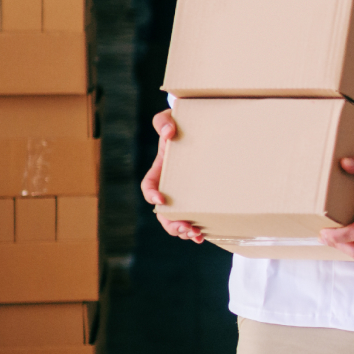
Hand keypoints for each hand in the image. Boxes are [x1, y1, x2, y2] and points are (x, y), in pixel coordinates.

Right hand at [141, 109, 204, 242]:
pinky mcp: (200, 197)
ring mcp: (185, 193)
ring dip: (183, 230)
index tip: (161, 200)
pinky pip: (195, 217)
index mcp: (160, 170)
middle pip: (162, 211)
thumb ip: (163, 121)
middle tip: (183, 227)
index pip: (148, 185)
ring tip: (194, 235)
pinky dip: (196, 228)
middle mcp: (170, 186)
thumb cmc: (182, 123)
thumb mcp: (169, 118)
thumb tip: (169, 131)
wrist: (205, 127)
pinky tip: (204, 235)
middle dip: (170, 222)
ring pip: (177, 218)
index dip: (151, 194)